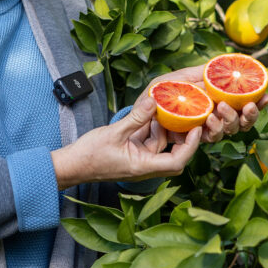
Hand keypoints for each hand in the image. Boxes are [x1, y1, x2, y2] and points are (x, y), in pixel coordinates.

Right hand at [50, 97, 200, 189]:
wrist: (71, 165)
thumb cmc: (89, 155)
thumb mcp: (114, 133)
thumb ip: (136, 118)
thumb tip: (153, 100)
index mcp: (143, 167)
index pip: (176, 162)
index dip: (190, 147)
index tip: (196, 130)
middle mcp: (144, 166)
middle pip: (173, 155)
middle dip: (181, 137)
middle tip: (188, 117)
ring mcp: (138, 161)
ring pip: (160, 145)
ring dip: (163, 128)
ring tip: (165, 108)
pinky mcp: (132, 154)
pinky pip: (148, 142)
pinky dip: (150, 129)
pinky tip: (149, 114)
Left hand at [141, 65, 267, 143]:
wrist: (141, 107)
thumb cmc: (161, 90)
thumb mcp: (182, 76)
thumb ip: (202, 72)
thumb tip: (227, 60)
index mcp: (216, 101)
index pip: (243, 105)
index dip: (258, 103)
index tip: (266, 96)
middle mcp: (214, 117)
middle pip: (242, 122)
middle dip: (249, 116)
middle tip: (246, 105)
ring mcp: (204, 129)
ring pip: (228, 132)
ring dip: (229, 121)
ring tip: (220, 109)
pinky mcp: (192, 139)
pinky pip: (208, 139)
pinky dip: (211, 130)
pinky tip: (208, 119)